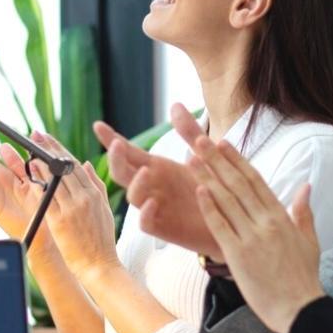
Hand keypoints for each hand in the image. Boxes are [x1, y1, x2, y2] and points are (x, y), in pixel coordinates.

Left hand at [29, 132, 121, 282]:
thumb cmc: (101, 241)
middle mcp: (84, 198)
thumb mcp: (104, 210)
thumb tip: (86, 164)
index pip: (76, 165)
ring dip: (41, 161)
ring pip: (55, 178)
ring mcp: (72, 208)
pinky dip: (38, 182)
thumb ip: (96, 185)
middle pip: (64, 167)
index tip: (49, 138)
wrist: (99, 265)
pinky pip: (47, 197)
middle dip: (49, 148)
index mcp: (95, 194)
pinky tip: (30, 172)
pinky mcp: (60, 220)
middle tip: (36, 135)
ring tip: (30, 148)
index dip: (60, 149)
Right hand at [97, 104, 221, 258]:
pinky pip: (146, 223)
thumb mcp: (203, 155)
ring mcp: (154, 207)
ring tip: (146, 171)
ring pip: (133, 196)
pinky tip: (153, 203)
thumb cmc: (214, 186)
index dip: (111, 139)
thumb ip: (189, 132)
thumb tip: (175, 104)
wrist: (234, 219)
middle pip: (123, 172)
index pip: (128, 152)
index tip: (97, 125)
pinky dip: (145, 213)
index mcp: (156, 167)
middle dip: (116, 159)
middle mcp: (151, 186)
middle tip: (117, 145)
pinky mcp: (164, 227)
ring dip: (136, 183)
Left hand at [188, 130, 323, 332]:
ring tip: (191, 156)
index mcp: (282, 217)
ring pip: (226, 200)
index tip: (223, 142)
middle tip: (199, 139)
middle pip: (238, 184)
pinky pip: (221, 226)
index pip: (256, 180)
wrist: (301, 310)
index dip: (237, 160)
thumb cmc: (304, 278)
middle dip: (217, 160)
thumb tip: (306, 186)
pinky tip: (198, 191)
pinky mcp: (239, 255)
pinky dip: (209, 207)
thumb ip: (303, 212)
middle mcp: (266, 222)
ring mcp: (252, 237)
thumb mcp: (309, 241)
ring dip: (207, 177)